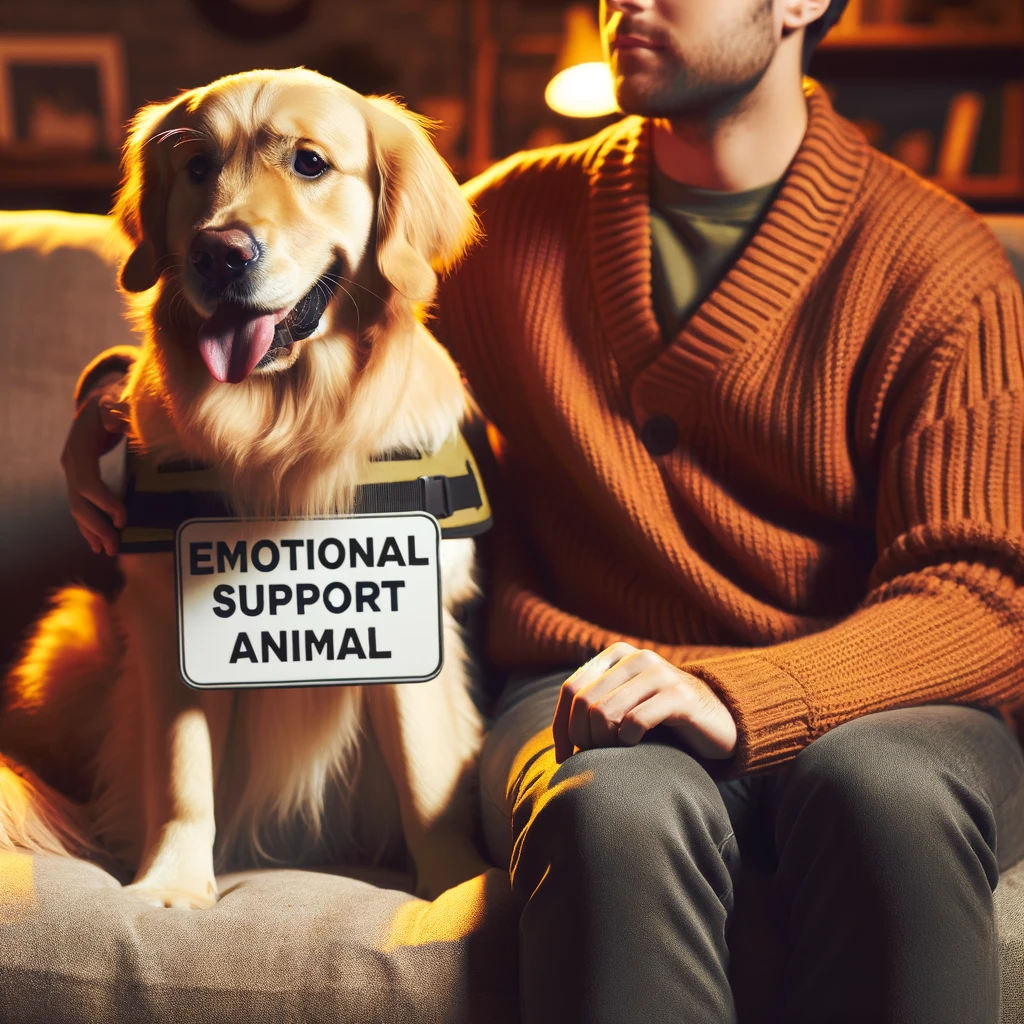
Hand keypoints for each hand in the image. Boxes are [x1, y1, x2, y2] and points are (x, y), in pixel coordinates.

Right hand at [61, 374, 128, 555]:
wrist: (100, 399)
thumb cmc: (115, 399)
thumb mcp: (116, 399)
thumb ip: (117, 409)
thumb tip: (114, 420)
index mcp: (79, 449)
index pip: (88, 482)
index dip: (103, 502)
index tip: (123, 519)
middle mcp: (72, 463)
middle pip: (79, 502)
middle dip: (96, 526)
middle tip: (115, 546)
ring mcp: (73, 471)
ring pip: (78, 508)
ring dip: (91, 531)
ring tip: (107, 550)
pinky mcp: (80, 477)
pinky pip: (82, 505)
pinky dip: (88, 524)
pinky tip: (97, 542)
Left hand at [552, 642, 737, 762]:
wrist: (719, 721)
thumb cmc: (663, 720)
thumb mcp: (625, 706)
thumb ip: (595, 707)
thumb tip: (557, 738)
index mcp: (617, 655)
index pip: (571, 689)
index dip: (561, 727)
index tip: (563, 758)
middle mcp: (637, 658)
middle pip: (584, 703)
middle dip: (581, 738)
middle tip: (593, 759)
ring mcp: (659, 674)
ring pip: (604, 712)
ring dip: (603, 743)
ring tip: (615, 753)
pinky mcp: (680, 696)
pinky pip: (635, 722)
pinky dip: (627, 741)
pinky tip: (635, 746)